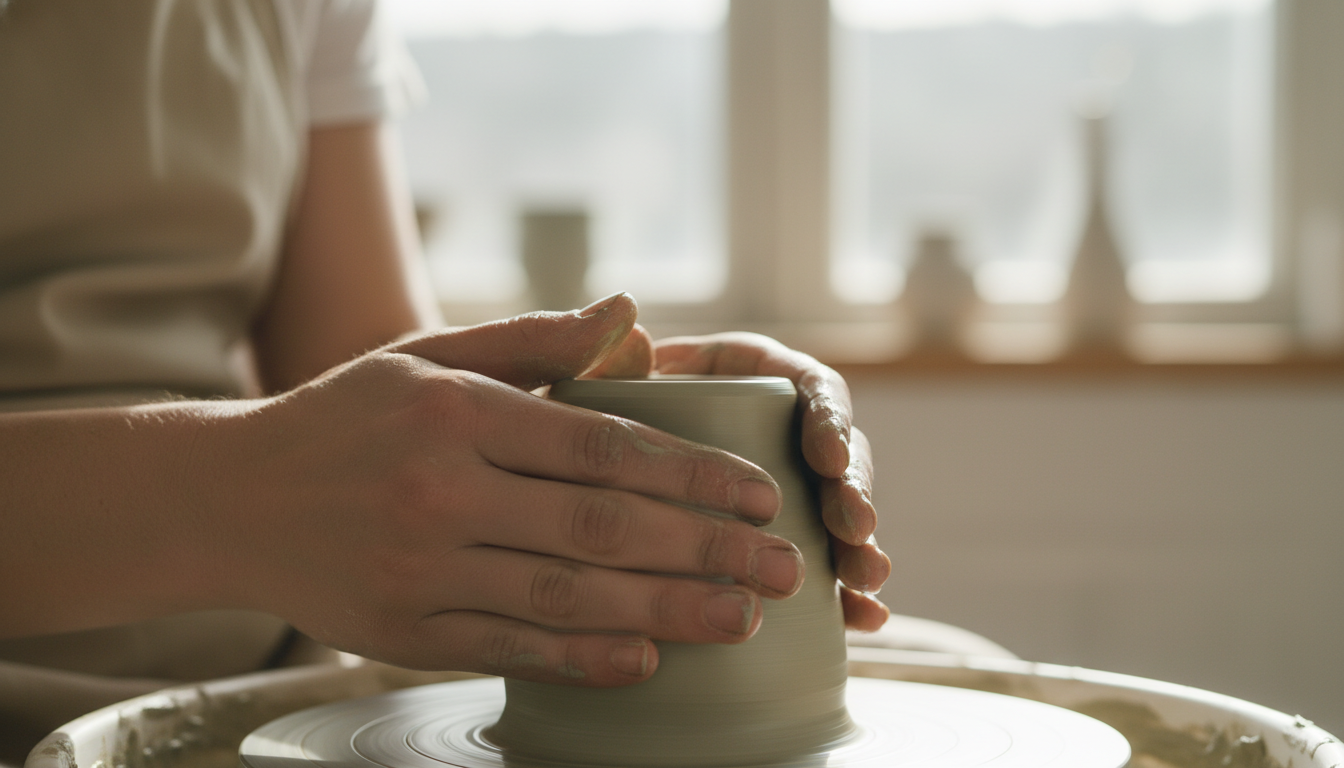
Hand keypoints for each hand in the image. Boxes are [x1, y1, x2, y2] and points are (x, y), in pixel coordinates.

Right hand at [216, 294, 804, 685]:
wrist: (230, 498)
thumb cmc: (347, 417)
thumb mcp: (429, 356)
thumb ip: (534, 340)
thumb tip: (630, 311)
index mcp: (457, 413)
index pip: (601, 445)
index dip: (690, 472)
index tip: (759, 492)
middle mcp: (440, 492)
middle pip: (601, 527)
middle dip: (705, 548)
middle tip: (784, 567)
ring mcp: (420, 569)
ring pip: (566, 595)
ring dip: (666, 609)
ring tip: (743, 617)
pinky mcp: (403, 631)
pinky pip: (508, 648)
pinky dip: (582, 659)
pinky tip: (647, 660)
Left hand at [590, 330, 891, 630]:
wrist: (563, 489)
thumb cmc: (575, 426)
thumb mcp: (583, 389)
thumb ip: (599, 356)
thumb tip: (628, 325)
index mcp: (746, 375)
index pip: (808, 386)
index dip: (828, 419)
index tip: (828, 459)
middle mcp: (774, 430)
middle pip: (836, 455)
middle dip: (852, 495)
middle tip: (853, 533)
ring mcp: (780, 490)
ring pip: (838, 513)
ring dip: (858, 546)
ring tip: (864, 582)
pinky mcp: (773, 545)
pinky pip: (822, 568)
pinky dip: (847, 594)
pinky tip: (865, 618)